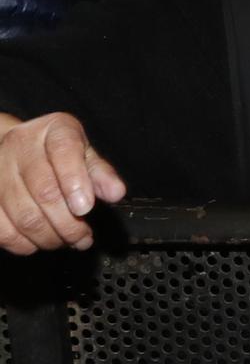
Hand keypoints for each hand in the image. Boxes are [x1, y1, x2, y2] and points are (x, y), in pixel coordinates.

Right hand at [0, 112, 125, 254]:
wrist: (18, 149)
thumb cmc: (57, 153)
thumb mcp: (84, 154)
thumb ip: (101, 173)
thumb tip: (116, 193)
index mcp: (54, 130)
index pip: (64, 151)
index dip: (75, 182)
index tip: (85, 208)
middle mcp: (20, 146)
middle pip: (44, 191)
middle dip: (68, 223)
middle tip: (82, 237)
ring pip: (23, 215)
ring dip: (49, 237)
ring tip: (66, 242)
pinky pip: (2, 230)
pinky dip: (23, 244)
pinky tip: (39, 242)